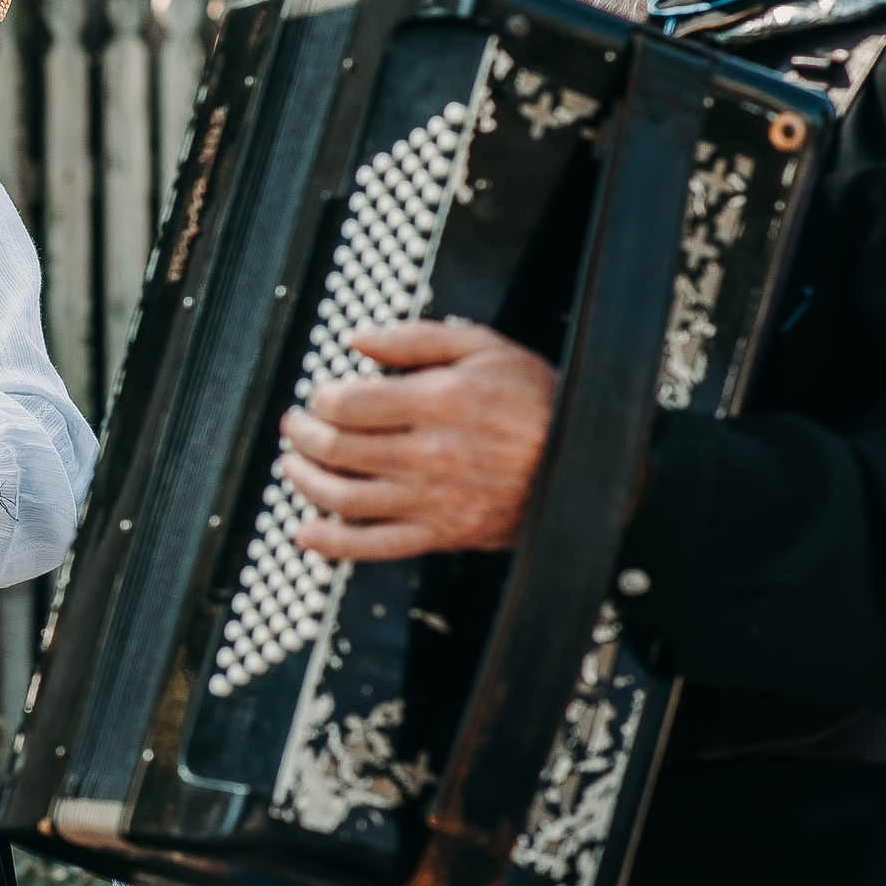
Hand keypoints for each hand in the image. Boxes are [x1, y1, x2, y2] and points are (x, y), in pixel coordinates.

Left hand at [280, 319, 555, 562]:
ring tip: (294, 466)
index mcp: (439, 403)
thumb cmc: (541, 401)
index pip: (348, 405)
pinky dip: (332, 543)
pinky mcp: (442, 533)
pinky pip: (374, 546)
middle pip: (337, 450)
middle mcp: (430, 454)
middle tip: (297, 426)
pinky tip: (307, 532)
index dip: (321, 399)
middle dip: (304, 436)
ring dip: (305, 482)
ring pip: (344, 497)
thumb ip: (415, 339)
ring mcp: (434, 499)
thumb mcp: (485, 347)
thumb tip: (359, 340)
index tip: (319, 395)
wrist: (592, 463)